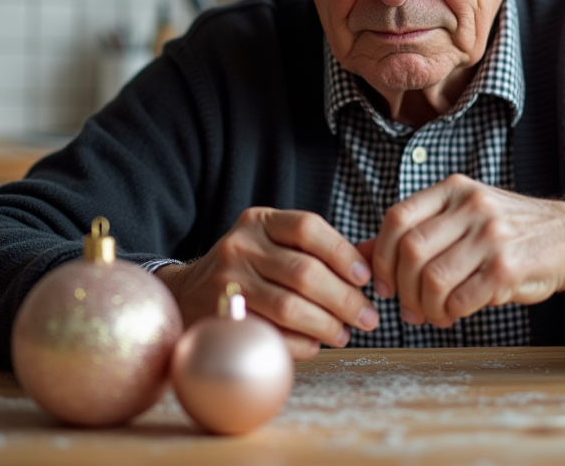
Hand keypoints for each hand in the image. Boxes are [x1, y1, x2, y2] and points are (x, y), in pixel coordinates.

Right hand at [155, 208, 379, 359]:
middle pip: (304, 273)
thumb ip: (324, 249)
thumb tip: (377, 256)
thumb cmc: (250, 268)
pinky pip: (272, 335)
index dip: (343, 254)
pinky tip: (315, 344)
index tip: (365, 278)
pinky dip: (301, 344)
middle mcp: (240, 246)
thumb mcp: (277, 244)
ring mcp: (227, 282)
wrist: (187, 293)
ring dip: (327, 325)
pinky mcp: (222, 318)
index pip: (308, 227)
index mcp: (259, 221)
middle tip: (368, 317)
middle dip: (345, 299)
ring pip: (290, 307)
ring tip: (345, 333)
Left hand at [369, 174, 564, 327]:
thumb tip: (358, 253)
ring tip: (432, 314)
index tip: (382, 283)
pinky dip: (450, 313)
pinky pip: (461, 298)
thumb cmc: (506, 232)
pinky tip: (454, 313)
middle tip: (407, 308)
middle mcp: (471, 206)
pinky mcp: (508, 267)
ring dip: (425, 306)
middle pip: (411, 251)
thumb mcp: (461, 217)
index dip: (380, 256)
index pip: (397, 218)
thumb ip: (415, 232)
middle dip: (401, 288)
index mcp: (453, 190)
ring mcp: (491, 236)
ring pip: (433, 279)